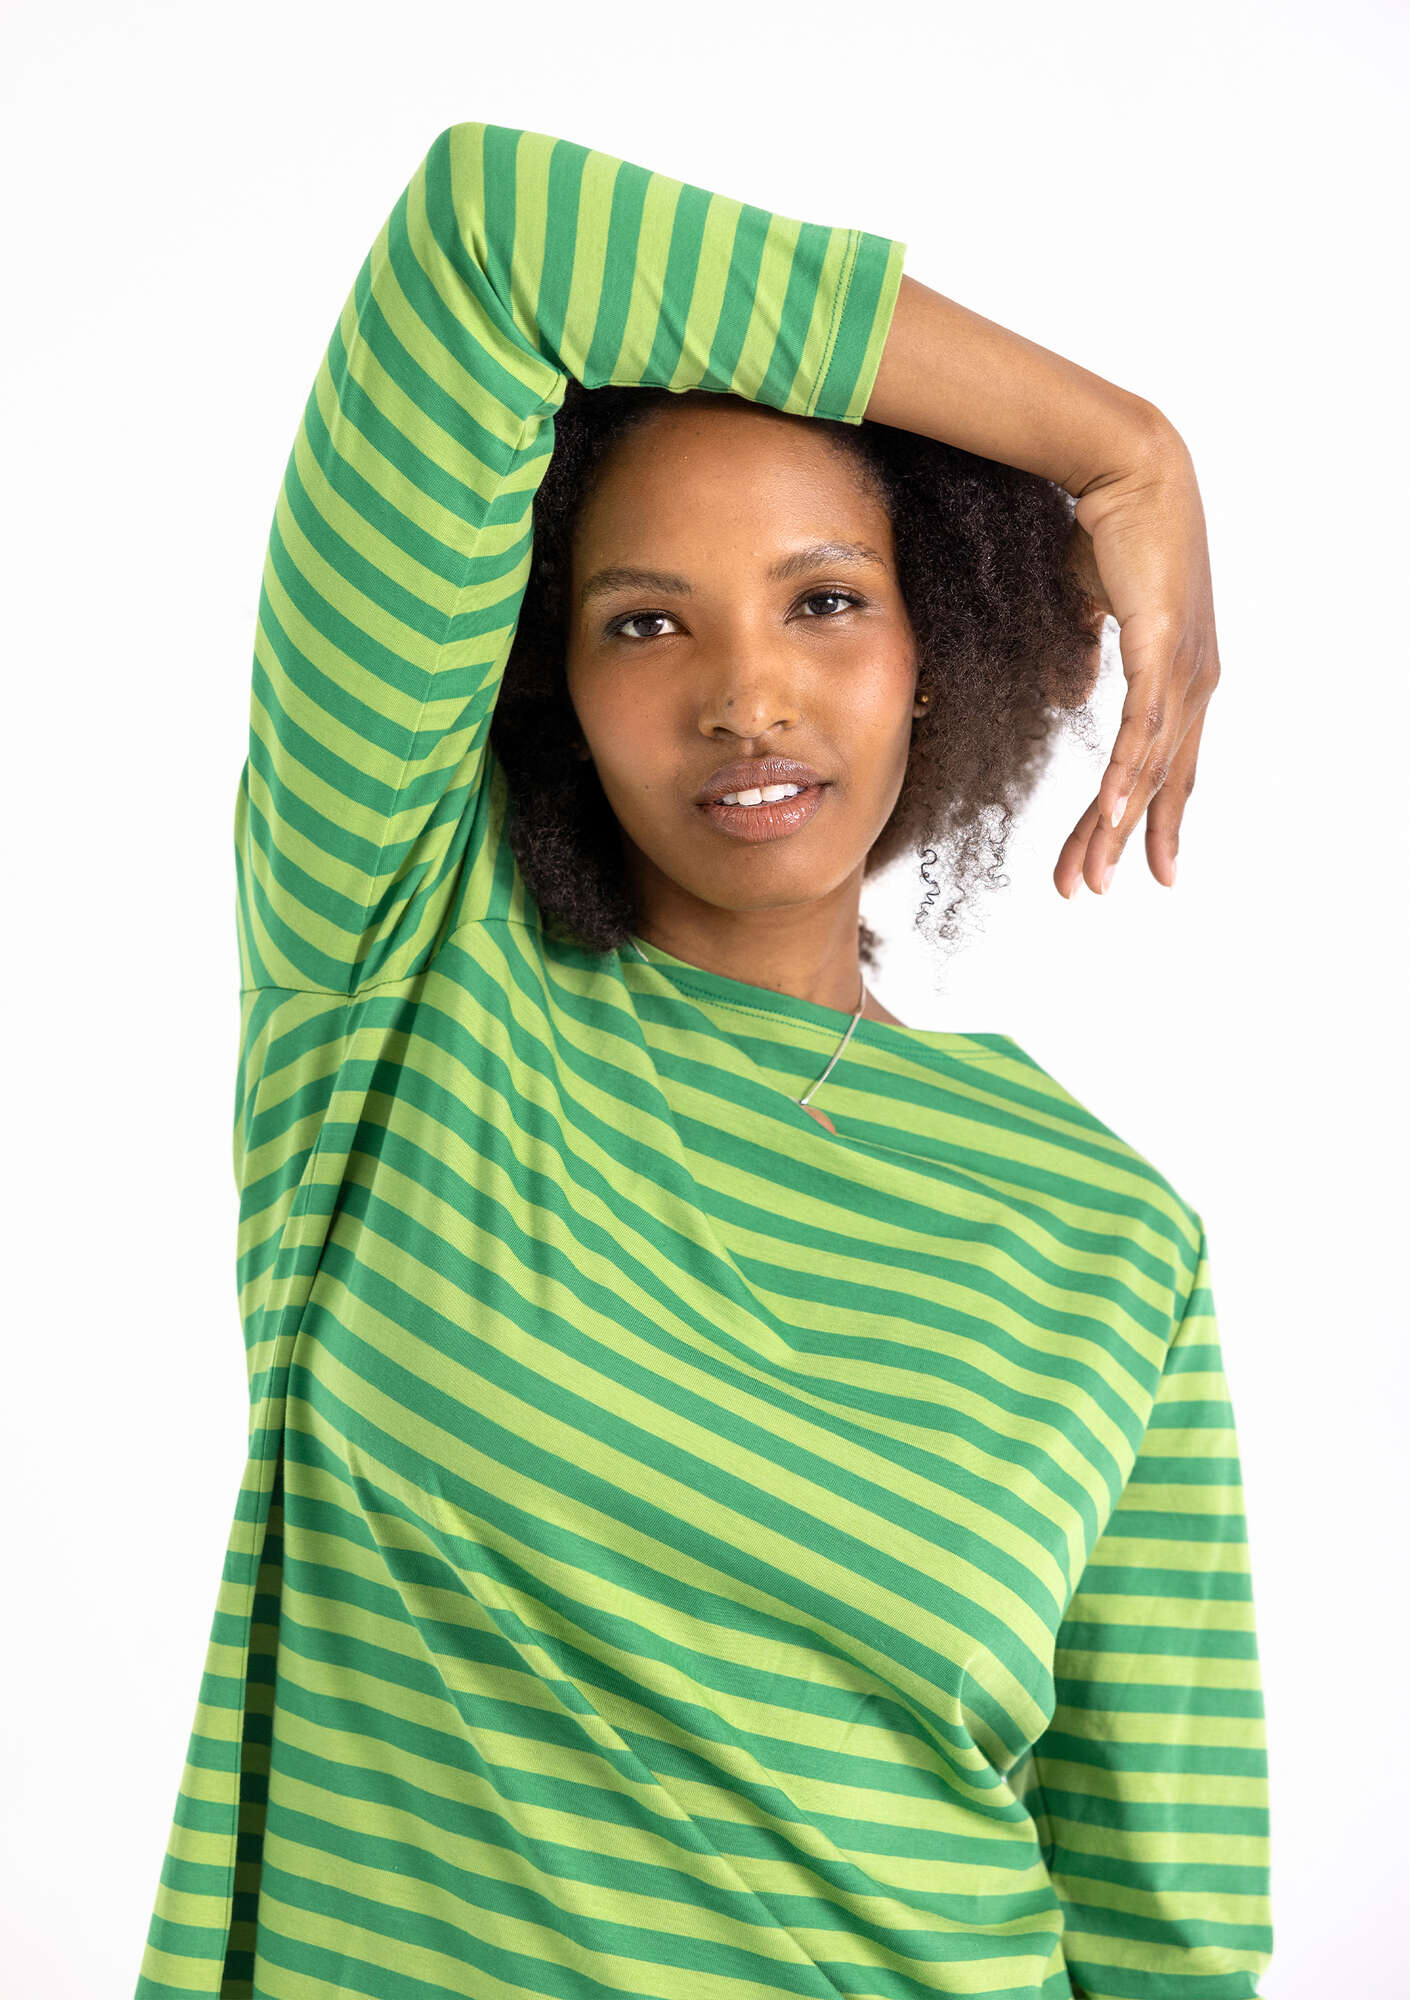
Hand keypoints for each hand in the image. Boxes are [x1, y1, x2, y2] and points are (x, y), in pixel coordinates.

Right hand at [1055, 427, 1219, 896]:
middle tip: (1091, 890)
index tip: (1126, 864)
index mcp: (1180, 674)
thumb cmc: (1108, 528)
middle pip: (1157, 780)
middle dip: (1120, 840)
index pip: (1161, 762)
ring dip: (1115, 826)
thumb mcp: (1089, 608)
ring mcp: (1184, 667)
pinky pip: (1142, 729)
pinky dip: (1126, 778)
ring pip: (1149, 767)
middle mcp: (1193, 680)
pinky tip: (1111, 817)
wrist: (1128, 468)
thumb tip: (1073, 696)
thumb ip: (1082, 655)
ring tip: (1091, 874)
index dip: (1144, 817)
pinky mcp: (1164, 649)